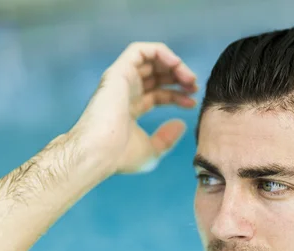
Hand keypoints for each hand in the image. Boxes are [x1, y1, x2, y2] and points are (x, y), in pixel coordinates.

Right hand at [69, 42, 197, 175]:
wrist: (100, 152)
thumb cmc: (120, 156)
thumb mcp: (152, 151)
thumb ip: (167, 138)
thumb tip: (180, 123)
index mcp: (130, 109)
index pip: (158, 94)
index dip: (177, 95)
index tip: (193, 102)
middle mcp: (125, 92)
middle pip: (155, 75)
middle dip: (178, 77)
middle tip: (194, 86)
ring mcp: (121, 81)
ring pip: (150, 59)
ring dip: (173, 64)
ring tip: (188, 78)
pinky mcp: (118, 72)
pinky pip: (140, 50)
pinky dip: (161, 52)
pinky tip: (176, 65)